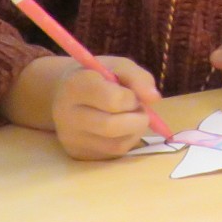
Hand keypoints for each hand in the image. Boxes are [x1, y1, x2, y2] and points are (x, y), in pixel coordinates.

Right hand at [15, 54, 162, 160]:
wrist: (66, 94)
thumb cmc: (98, 77)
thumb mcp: (118, 67)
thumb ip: (138, 78)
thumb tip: (154, 99)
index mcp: (75, 86)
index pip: (113, 100)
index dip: (132, 98)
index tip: (132, 94)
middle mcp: (66, 115)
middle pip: (112, 126)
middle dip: (137, 119)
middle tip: (139, 109)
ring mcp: (70, 138)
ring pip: (115, 145)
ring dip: (135, 131)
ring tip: (131, 117)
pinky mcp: (77, 154)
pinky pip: (112, 154)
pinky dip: (126, 141)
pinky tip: (122, 129)